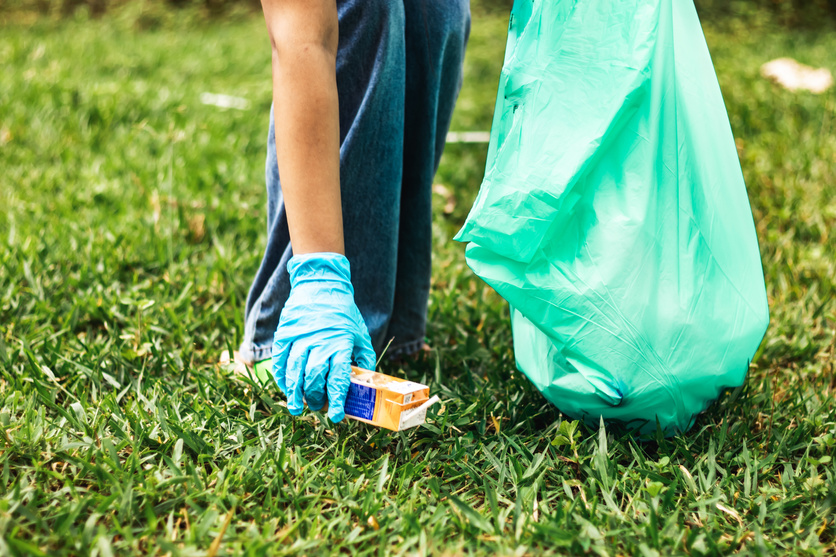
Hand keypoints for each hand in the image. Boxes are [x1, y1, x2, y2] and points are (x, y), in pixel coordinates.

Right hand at [272, 252, 375, 421]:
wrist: (320, 284)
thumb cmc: (343, 312)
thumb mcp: (360, 333)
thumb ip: (363, 358)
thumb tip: (366, 383)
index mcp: (340, 344)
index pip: (338, 378)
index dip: (336, 401)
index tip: (336, 417)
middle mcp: (319, 342)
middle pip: (314, 378)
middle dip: (315, 398)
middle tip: (318, 407)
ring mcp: (299, 338)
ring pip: (294, 372)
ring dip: (295, 393)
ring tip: (296, 407)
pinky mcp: (285, 333)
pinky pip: (280, 360)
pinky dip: (281, 376)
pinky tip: (285, 387)